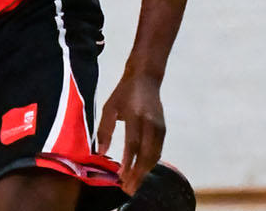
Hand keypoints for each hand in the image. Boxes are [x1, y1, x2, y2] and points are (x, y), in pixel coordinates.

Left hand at [97, 70, 166, 192]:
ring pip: (155, 155)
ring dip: (145, 171)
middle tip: (128, 188)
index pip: (133, 143)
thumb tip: (101, 152)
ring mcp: (160, 126)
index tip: (121, 177)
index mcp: (135, 115)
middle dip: (138, 173)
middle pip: (146, 153)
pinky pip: (158, 151)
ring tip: (134, 183)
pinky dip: (151, 163)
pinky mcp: (164, 129)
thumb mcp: (109, 107)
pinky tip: (142, 171)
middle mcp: (150, 123)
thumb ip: (105, 130)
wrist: (146, 78)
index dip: (128, 162)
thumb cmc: (124, 93)